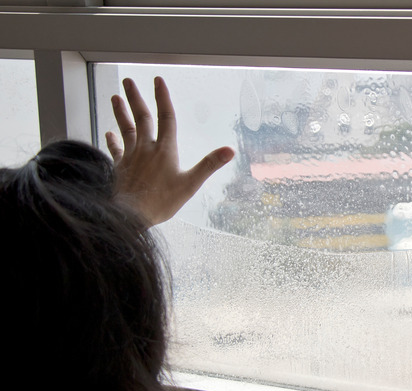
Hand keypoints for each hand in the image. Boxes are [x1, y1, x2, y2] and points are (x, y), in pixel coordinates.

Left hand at [105, 77, 234, 225]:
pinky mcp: (119, 168)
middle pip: (141, 118)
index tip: (158, 81)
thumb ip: (209, 165)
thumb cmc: (160, 202)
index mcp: (165, 150)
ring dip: (120, 113)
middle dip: (135, 98)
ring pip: (125, 129)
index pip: (166, 118)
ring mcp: (130, 157)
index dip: (162, 98)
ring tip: (114, 97)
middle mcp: (145, 149)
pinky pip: (115, 150)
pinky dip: (112, 140)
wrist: (128, 215)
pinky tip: (109, 134)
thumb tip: (230, 150)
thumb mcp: (190, 184)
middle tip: (128, 81)